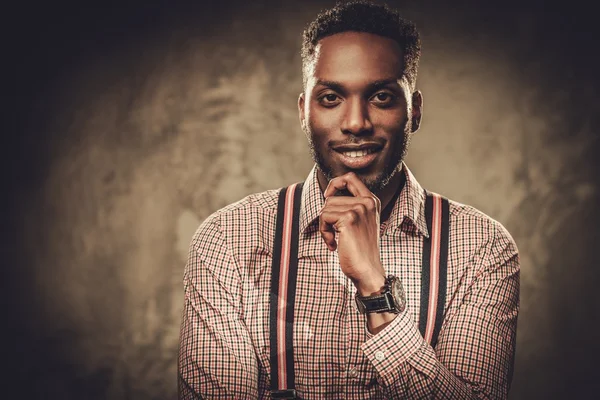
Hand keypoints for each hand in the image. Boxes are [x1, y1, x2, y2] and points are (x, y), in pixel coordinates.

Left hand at [319, 172, 385, 294]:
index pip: (350, 177)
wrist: (368, 270)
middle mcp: (367, 202)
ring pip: (326, 207)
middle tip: (333, 232)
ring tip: (335, 239)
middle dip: (327, 215)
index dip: (334, 183)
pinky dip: (323, 232)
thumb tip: (329, 196)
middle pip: (331, 197)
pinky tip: (333, 244)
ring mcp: (359, 209)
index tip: (328, 196)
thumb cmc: (361, 250)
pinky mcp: (349, 219)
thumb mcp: (361, 223)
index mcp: (372, 201)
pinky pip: (324, 217)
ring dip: (324, 226)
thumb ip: (351, 207)